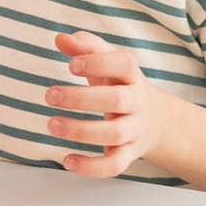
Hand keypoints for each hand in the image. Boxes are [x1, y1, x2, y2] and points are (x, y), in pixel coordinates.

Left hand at [46, 30, 162, 177]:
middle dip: (81, 98)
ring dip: (81, 131)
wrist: (155, 119)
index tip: (71, 65)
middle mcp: (137, 102)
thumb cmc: (120, 83)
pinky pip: (115, 165)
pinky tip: (67, 160)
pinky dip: (92, 167)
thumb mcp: (107, 60)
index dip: (98, 62)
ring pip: (114, 134)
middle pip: (116, 100)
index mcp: (131, 75)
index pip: (122, 64)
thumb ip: (85, 46)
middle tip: (50, 95)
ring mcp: (134, 130)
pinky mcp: (128, 154)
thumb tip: (61, 39)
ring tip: (52, 125)